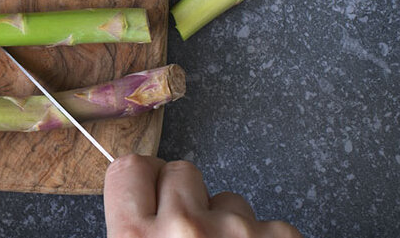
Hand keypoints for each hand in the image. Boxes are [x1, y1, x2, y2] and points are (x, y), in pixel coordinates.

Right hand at [104, 155, 300, 237]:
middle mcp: (182, 227)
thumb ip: (131, 230)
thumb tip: (137, 203)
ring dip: (228, 224)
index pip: (129, 168)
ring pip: (229, 200)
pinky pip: (269, 225)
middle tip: (190, 234)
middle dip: (188, 197)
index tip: (151, 193)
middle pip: (181, 172)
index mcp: (134, 237)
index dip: (143, 182)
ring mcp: (236, 232)